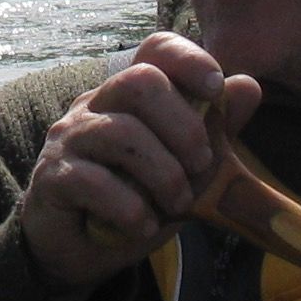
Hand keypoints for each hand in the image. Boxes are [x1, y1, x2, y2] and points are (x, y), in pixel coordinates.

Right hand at [19, 34, 260, 292]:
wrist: (80, 250)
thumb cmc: (136, 199)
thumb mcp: (186, 167)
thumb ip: (216, 129)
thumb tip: (248, 85)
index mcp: (129, 94)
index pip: (155, 50)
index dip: (189, 59)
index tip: (216, 90)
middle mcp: (95, 105)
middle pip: (140, 82)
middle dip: (184, 127)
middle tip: (200, 166)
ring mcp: (70, 138)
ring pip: (121, 132)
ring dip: (164, 175)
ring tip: (178, 204)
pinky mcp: (53, 176)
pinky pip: (95, 181)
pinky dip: (130, 208)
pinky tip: (144, 225)